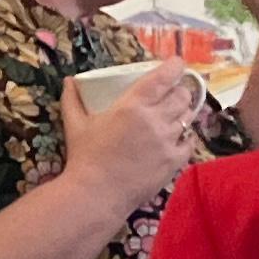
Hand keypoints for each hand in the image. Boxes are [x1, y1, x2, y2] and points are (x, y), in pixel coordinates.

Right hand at [62, 60, 205, 212]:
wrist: (96, 195)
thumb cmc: (85, 158)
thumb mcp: (76, 124)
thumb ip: (72, 99)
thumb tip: (69, 80)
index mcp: (133, 105)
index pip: (164, 77)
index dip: (175, 67)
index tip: (176, 64)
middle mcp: (155, 120)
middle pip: (182, 95)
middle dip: (180, 90)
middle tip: (172, 93)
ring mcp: (167, 141)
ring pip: (188, 117)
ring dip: (183, 112)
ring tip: (174, 114)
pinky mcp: (175, 161)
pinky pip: (190, 142)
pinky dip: (185, 137)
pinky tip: (176, 138)